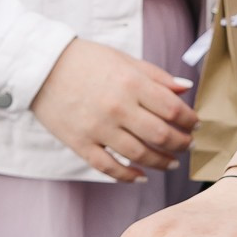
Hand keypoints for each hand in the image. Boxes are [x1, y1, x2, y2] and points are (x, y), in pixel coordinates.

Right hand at [31, 37, 198, 179]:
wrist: (41, 67)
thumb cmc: (87, 60)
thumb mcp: (124, 61)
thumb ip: (156, 76)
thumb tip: (186, 89)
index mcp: (131, 83)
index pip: (172, 109)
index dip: (189, 120)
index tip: (195, 124)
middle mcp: (117, 107)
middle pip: (161, 135)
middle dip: (181, 143)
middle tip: (187, 145)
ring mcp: (98, 128)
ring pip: (140, 155)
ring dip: (162, 162)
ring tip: (172, 162)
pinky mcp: (80, 144)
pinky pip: (109, 168)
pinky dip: (129, 176)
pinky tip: (141, 176)